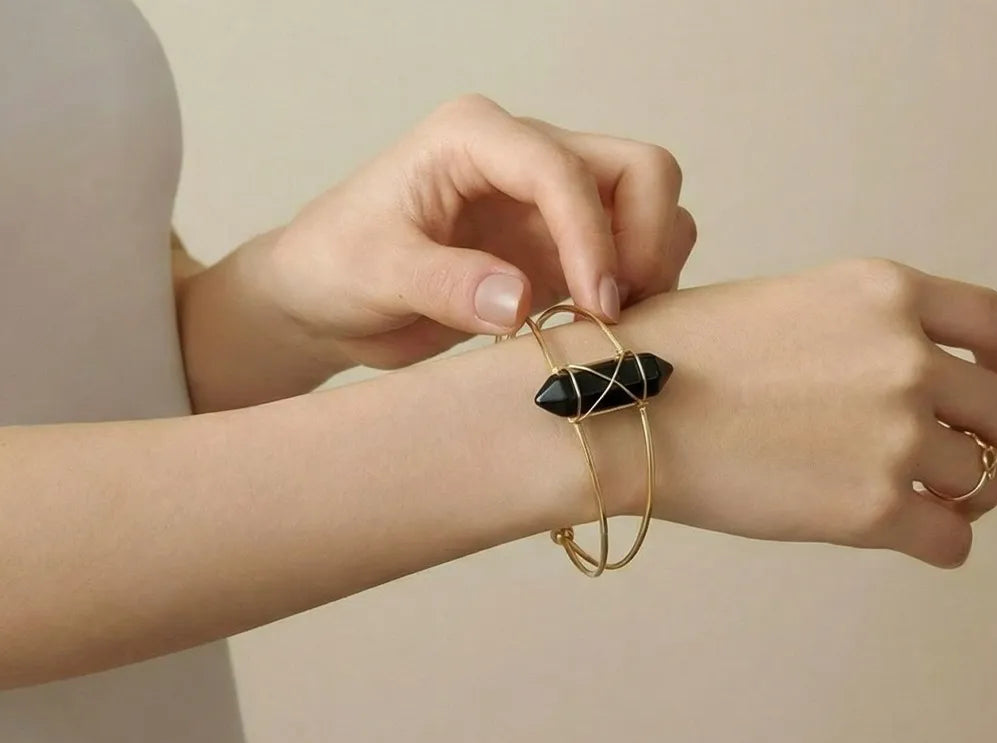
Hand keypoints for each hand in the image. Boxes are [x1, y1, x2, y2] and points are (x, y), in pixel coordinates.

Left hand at [260, 94, 696, 368]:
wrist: (327, 303)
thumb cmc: (335, 268)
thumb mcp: (375, 273)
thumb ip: (445, 284)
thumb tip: (521, 301)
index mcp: (476, 138)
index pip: (563, 169)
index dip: (593, 236)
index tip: (599, 305)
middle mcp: (524, 159)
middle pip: (638, 169)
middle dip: (647, 237)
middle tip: (616, 310)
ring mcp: (548, 207)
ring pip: (648, 209)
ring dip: (651, 264)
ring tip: (611, 324)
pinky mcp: (558, 254)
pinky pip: (630, 258)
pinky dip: (637, 291)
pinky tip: (600, 331)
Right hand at [612, 258, 996, 567]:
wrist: (620, 412)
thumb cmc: (671, 359)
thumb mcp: (780, 306)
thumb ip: (852, 332)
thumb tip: (877, 380)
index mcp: (884, 293)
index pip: (994, 327)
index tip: (985, 387)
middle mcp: (906, 356)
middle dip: (983, 437)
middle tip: (952, 459)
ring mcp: (894, 432)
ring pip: (986, 478)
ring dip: (967, 495)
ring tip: (932, 504)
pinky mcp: (873, 506)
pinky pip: (952, 540)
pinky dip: (942, 543)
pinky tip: (912, 540)